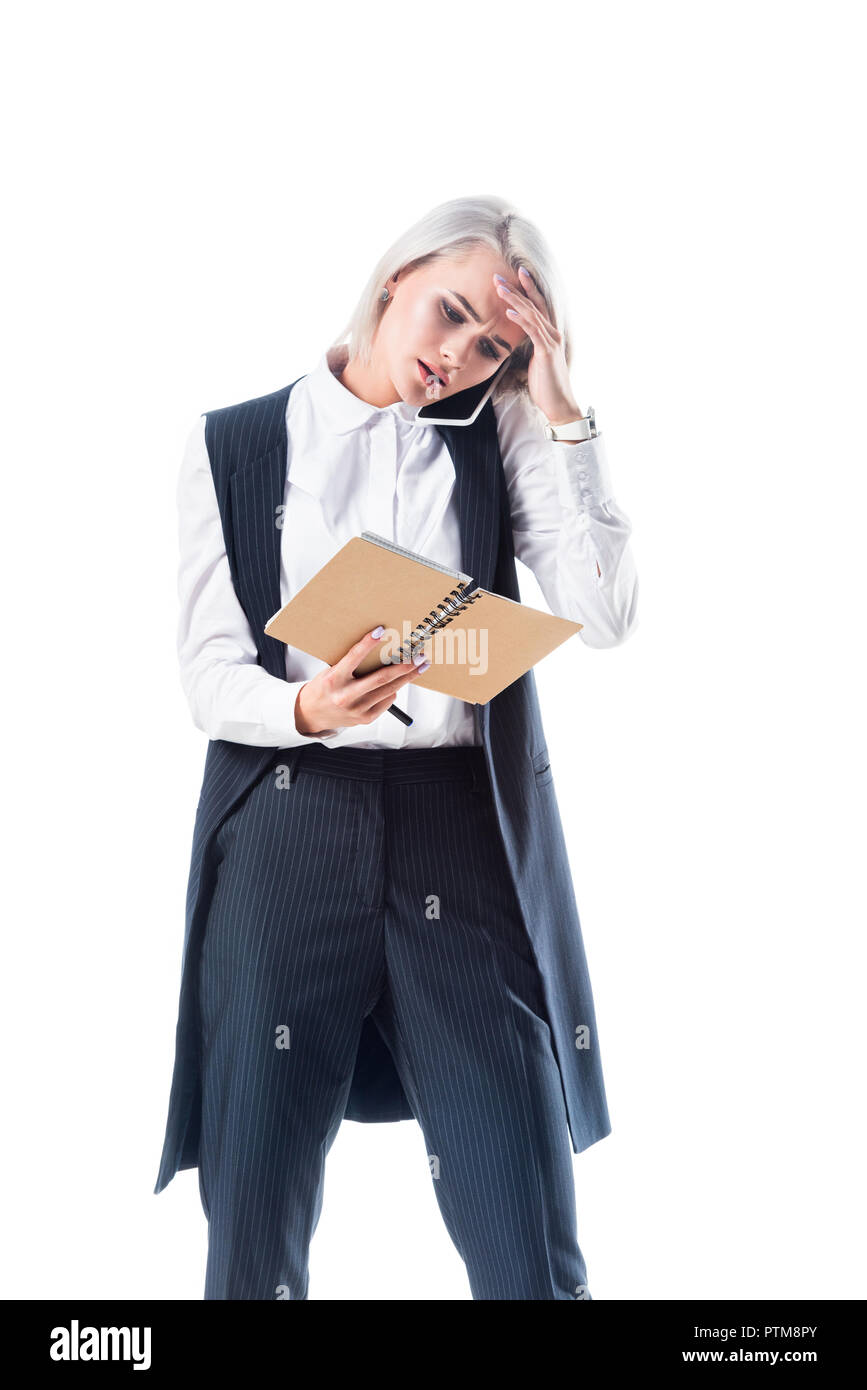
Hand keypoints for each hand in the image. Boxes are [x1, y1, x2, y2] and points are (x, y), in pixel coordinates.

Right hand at [295, 627, 427, 734]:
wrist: (311, 714)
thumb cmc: (324, 688)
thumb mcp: (331, 671)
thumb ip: (351, 664)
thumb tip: (380, 649)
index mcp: (335, 679)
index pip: (354, 657)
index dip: (368, 643)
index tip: (381, 630)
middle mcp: (346, 695)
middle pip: (381, 678)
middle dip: (404, 666)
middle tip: (419, 656)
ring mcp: (357, 709)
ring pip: (389, 690)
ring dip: (407, 677)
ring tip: (420, 666)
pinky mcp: (365, 718)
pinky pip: (387, 701)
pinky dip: (393, 690)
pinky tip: (396, 684)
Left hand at [493, 268, 581, 425]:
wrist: (559, 404)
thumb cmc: (546, 386)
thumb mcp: (537, 362)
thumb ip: (532, 347)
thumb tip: (521, 341)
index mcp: (550, 335)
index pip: (537, 307)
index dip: (527, 290)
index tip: (514, 276)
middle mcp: (552, 334)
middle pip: (533, 305)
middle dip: (516, 289)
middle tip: (498, 276)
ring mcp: (550, 342)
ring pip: (531, 315)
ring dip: (514, 300)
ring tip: (500, 288)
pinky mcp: (546, 352)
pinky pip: (532, 331)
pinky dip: (521, 320)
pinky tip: (510, 311)